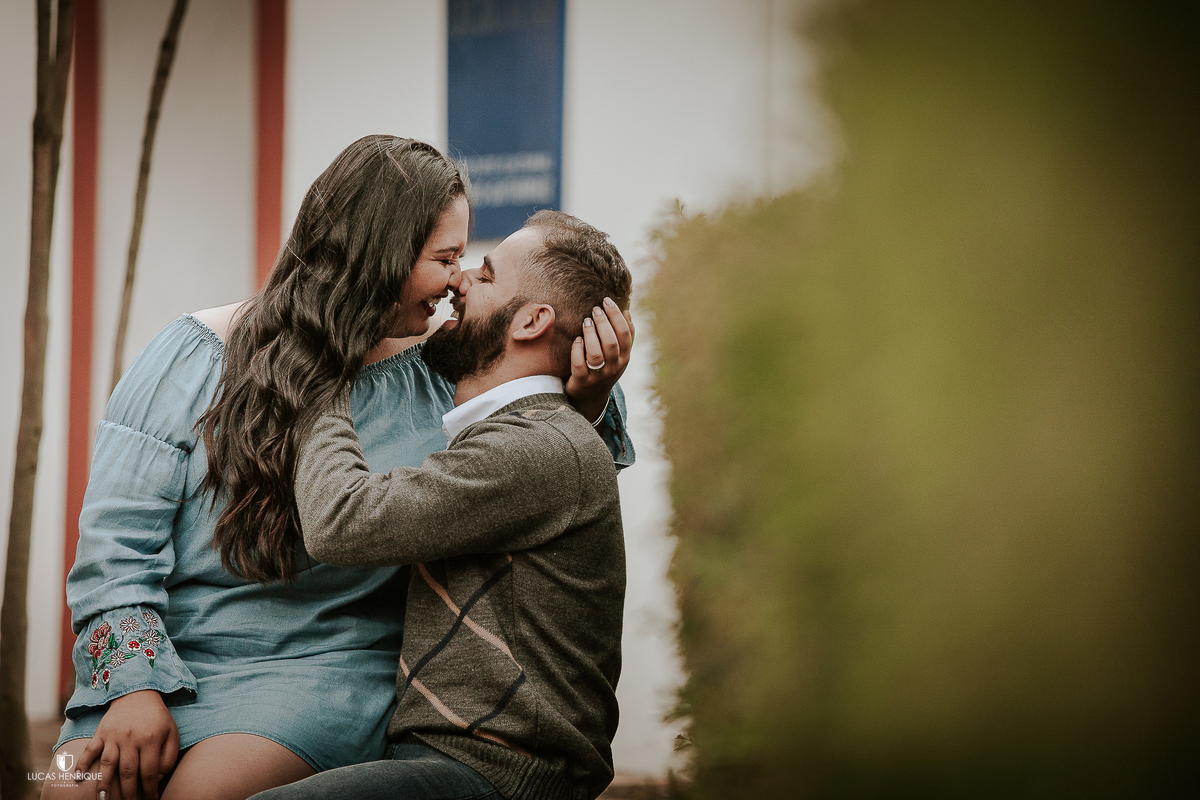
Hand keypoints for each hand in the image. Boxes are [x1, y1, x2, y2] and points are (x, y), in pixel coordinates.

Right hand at [76, 689, 178, 799]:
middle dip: (128, 793)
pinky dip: (82, 763)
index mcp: (151, 739)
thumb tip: (157, 778)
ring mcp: (114, 736)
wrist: (138, 693)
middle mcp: (131, 738)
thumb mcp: (171, 733)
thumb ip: (168, 756)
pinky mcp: (101, 732)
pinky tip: (78, 777)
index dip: (150, 789)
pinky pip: (90, 749)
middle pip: (128, 772)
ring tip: (104, 799)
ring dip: (105, 783)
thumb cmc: (157, 718)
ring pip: (108, 763)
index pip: (150, 771)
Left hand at [565, 298, 634, 423]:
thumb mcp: (618, 354)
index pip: (625, 334)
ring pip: (596, 354)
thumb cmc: (605, 368)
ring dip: (591, 335)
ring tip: (585, 321)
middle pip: (612, 342)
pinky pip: (580, 365)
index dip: (616, 315)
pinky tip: (576, 340)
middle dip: (603, 322)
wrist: (590, 396)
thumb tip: (627, 311)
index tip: (606, 300)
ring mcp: (598, 376)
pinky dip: (578, 350)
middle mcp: (614, 367)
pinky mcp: (582, 381)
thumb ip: (625, 335)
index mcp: (625, 358)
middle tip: (595, 309)